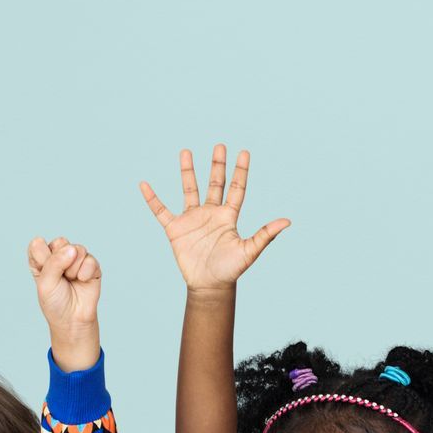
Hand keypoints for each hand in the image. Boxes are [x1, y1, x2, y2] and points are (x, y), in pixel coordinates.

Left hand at [27, 237, 100, 371]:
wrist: (73, 320)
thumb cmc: (55, 303)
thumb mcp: (46, 283)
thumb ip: (54, 262)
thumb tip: (73, 249)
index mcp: (42, 258)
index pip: (38, 244)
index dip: (43, 259)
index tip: (45, 276)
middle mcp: (59, 256)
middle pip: (60, 242)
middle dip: (61, 262)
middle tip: (61, 278)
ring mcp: (76, 260)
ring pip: (77, 249)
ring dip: (74, 268)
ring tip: (72, 280)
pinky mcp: (92, 266)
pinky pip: (90, 259)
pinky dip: (86, 271)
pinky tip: (83, 280)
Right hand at [139, 145, 288, 292]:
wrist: (210, 286)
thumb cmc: (231, 270)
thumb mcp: (250, 251)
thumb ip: (266, 234)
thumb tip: (287, 221)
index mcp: (228, 217)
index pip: (236, 188)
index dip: (240, 171)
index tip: (244, 152)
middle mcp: (211, 214)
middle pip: (214, 183)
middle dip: (217, 165)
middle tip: (219, 145)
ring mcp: (192, 219)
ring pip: (189, 190)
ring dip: (187, 172)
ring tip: (186, 152)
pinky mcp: (175, 229)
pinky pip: (161, 210)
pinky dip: (152, 198)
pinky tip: (144, 185)